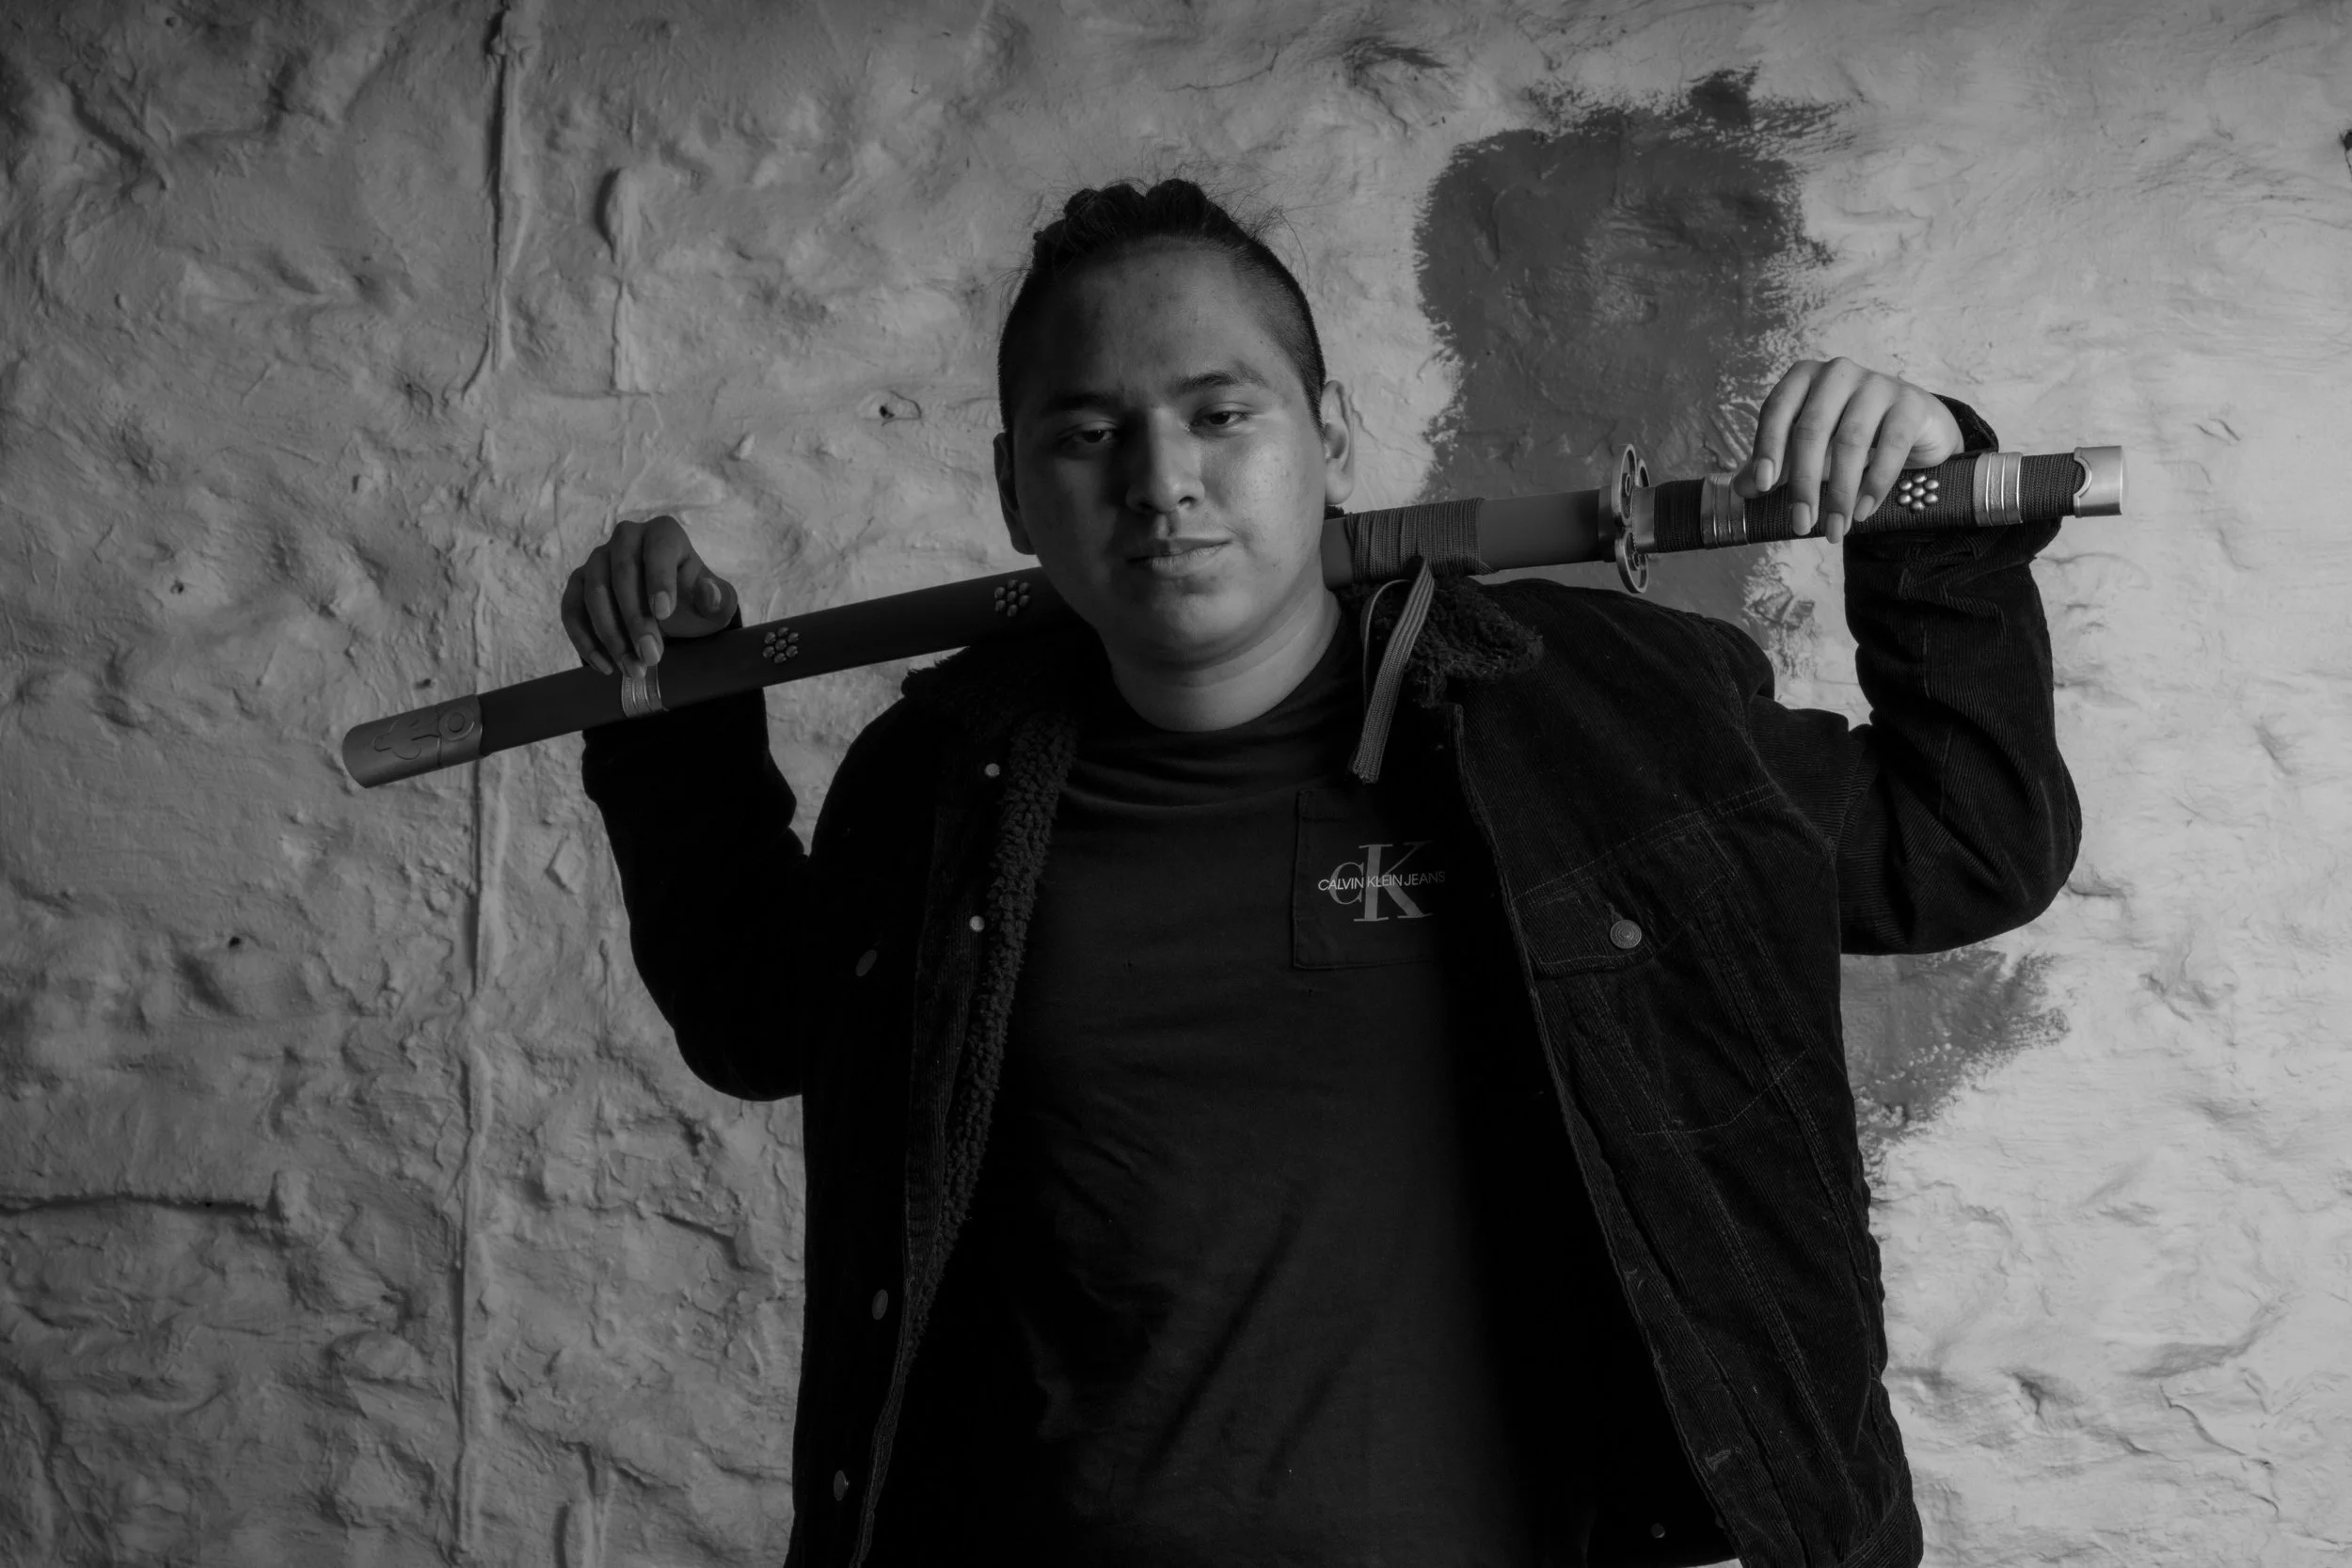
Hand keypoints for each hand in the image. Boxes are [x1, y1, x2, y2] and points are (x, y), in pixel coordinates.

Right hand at [561, 514, 738, 678]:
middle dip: (634, 620)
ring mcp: (598, 559)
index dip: (659, 580)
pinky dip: (584, 639)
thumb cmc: (694, 602)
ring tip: (633, 668)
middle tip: (651, 656)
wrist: (671, 612)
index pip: (658, 550)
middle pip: (622, 575)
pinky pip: (571, 608)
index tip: (664, 613)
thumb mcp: (714, 604)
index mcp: (663, 534)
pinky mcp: (579, 583)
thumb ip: (717, 599)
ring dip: (610, 635)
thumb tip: (709, 593)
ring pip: (593, 592)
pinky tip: (604, 666)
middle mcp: (626, 538)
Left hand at [1729, 358, 1963, 544]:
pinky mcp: (1911, 403)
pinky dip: (1874, 484)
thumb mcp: (1807, 452)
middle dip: (1803, 483)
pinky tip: (1863, 511)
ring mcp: (1877, 383)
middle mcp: (1838, 373)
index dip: (1768, 448)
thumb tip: (1741, 489)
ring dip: (1840, 493)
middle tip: (1800, 524)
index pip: (1777, 411)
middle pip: (1811, 430)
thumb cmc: (1848, 438)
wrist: (1914, 430)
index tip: (1763, 487)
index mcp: (1804, 378)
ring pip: (1850, 441)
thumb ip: (1774, 467)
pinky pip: (1891, 446)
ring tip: (1834, 529)